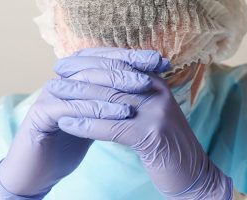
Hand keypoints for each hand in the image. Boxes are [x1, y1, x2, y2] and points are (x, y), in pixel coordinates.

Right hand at [0, 48, 165, 197]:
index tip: (159, 61)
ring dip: (116, 87)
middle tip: (151, 75)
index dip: (131, 57)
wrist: (39, 170)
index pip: (104, 59)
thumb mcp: (96, 118)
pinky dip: (97, 109)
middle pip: (96, 65)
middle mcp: (61, 81)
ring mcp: (49, 94)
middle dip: (126, 69)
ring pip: (86, 83)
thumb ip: (110, 102)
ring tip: (142, 90)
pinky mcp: (41, 113)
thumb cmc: (69, 143)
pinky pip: (72, 107)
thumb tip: (142, 86)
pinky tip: (121, 113)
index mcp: (74, 78)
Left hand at [48, 48, 232, 198]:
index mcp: (157, 84)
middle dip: (80, 76)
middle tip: (56, 75)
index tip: (67, 62)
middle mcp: (158, 93)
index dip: (92, 61)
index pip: (120, 64)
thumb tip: (101, 86)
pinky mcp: (152, 135)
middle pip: (113, 78)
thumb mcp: (151, 114)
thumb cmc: (166, 146)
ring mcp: (157, 112)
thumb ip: (133, 97)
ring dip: (77, 99)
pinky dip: (86, 125)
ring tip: (53, 96)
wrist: (193, 174)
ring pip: (109, 99)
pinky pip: (112, 126)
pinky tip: (67, 124)